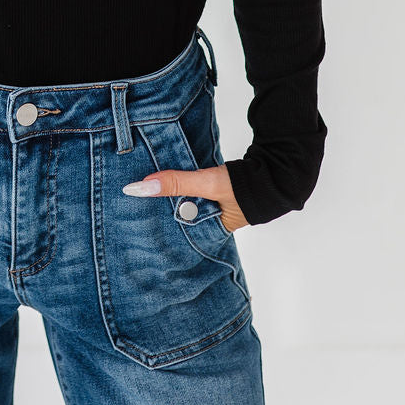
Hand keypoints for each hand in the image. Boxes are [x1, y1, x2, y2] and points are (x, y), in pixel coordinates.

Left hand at [122, 161, 248, 233]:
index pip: (177, 233)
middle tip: (130, 208)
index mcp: (211, 233)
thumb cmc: (246, 186)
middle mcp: (212, 225)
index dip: (156, 226)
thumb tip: (141, 187)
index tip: (132, 219)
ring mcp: (214, 211)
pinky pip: (192, 195)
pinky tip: (166, 184)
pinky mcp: (215, 195)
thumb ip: (178, 184)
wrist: (275, 171)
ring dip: (170, 198)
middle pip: (178, 218)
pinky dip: (181, 189)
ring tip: (142, 196)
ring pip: (184, 205)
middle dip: (159, 213)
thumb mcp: (208, 184)